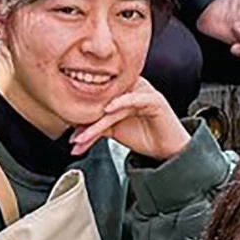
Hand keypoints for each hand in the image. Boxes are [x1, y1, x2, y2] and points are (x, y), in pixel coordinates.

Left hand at [70, 81, 193, 162]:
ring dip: (98, 122)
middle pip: (103, 102)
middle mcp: (131, 88)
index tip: (71, 134)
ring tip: (86, 137)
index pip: (97, 100)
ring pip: (114, 104)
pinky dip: (121, 102)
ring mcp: (143, 92)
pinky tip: (109, 109)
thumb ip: (96, 128)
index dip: (82, 116)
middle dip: (88, 122)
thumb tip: (74, 134)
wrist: (167, 151)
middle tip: (76, 139)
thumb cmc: (144, 136)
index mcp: (121, 92)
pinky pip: (135, 99)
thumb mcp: (114, 131)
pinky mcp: (155, 99)